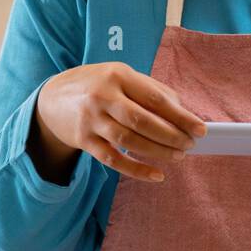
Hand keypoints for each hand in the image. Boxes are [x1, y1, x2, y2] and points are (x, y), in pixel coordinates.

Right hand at [33, 62, 206, 182]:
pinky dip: (136, 170)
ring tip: (178, 156)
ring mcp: (91, 120)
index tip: (199, 128)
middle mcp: (102, 96)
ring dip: (157, 152)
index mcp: (117, 76)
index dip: (180, 116)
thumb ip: (149, 89)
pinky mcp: (83, 140)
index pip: (155, 99)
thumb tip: (181, 109)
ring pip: (129, 142)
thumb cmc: (95, 85)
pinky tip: (156, 175)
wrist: (51, 98)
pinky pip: (113, 159)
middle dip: (171, 136)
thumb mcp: (120, 75)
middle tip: (189, 144)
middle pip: (142, 121)